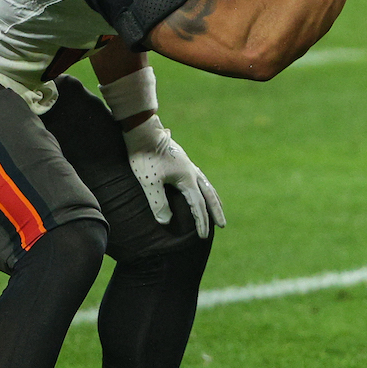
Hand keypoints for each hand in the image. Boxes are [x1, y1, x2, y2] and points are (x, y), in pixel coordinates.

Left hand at [122, 116, 225, 238]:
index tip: (203, 236)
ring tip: (217, 206)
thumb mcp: (149, 182)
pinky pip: (199, 177)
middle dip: (215, 211)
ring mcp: (188, 165)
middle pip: (209, 195)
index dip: (201, 222)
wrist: (143, 131)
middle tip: (223, 225)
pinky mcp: (182, 160)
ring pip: (206, 185)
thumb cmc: (144, 156)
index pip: (197, 205)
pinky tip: (199, 186)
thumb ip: (158, 202)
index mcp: (186, 179)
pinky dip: (204, 186)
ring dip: (213, 198)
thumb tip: (166, 222)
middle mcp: (192, 172)